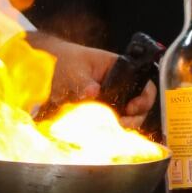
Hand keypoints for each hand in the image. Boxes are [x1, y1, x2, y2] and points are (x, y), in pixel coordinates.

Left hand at [27, 32, 155, 127]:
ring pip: (127, 116)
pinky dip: (111, 128)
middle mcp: (118, 84)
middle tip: (123, 124)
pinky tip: (105, 132)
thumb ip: (83, 81)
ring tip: (115, 129)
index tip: (131, 108)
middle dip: (134, 117)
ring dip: (124, 124)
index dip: (143, 98)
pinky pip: (112, 122)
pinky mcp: (102, 111)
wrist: (48, 67)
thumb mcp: (73, 69)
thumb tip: (93, 91)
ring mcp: (111, 98)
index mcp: (118, 68)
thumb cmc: (64, 60)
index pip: (143, 83)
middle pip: (139, 104)